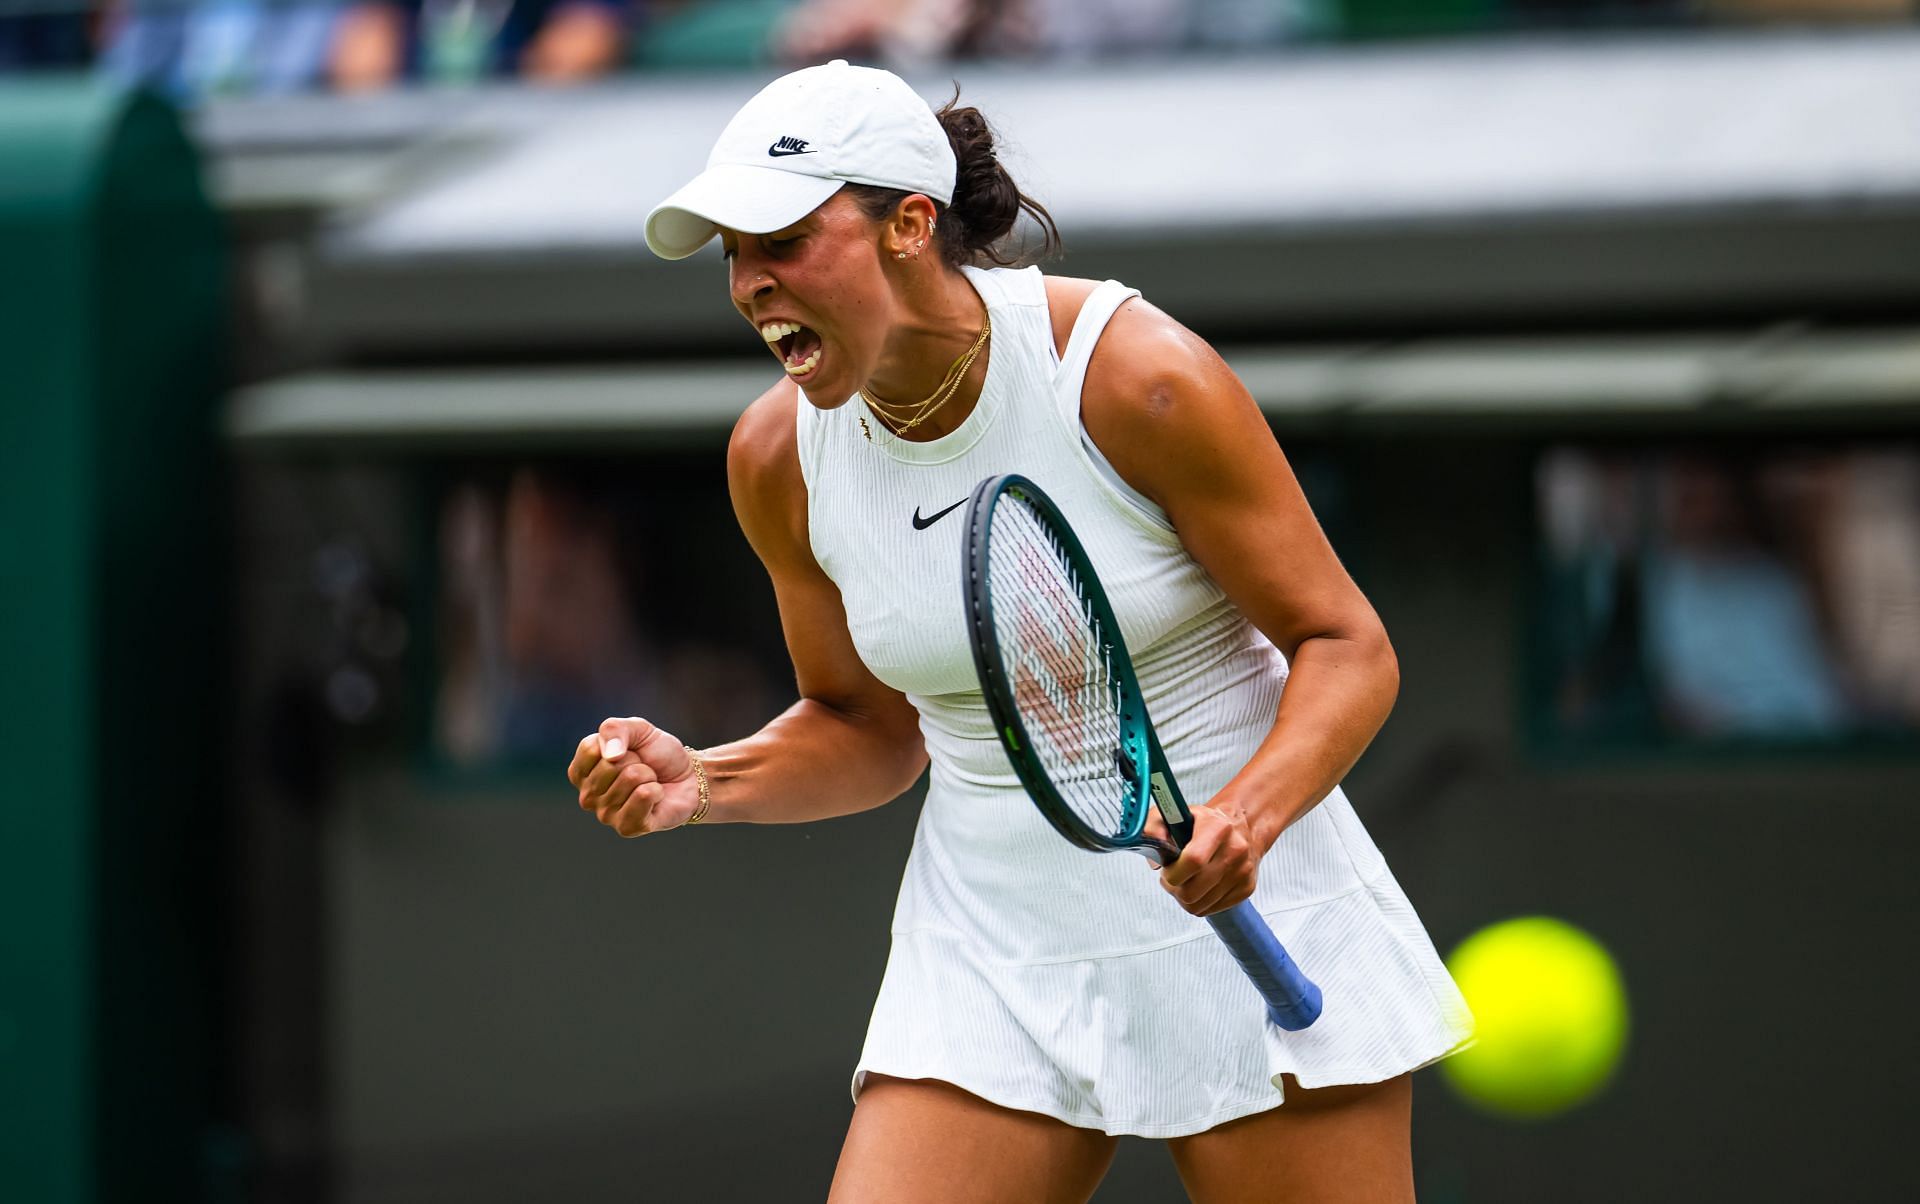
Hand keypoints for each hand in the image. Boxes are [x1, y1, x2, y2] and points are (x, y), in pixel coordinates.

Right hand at [567, 717, 699, 836]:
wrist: (689, 777)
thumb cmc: (657, 754)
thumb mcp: (637, 729)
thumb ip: (614, 729)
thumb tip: (610, 755)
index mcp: (581, 772)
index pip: (590, 749)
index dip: (617, 742)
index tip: (627, 750)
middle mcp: (588, 797)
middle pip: (611, 764)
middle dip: (636, 760)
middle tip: (643, 768)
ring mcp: (605, 815)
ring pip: (631, 778)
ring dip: (649, 775)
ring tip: (650, 782)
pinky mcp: (627, 827)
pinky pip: (643, 796)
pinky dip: (657, 790)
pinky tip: (656, 797)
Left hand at [1145, 795, 1263, 916]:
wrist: (1240, 827)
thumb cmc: (1204, 823)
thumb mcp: (1175, 814)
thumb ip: (1153, 826)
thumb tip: (1153, 850)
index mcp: (1217, 827)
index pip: (1193, 861)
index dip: (1173, 873)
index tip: (1167, 870)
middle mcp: (1235, 849)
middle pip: (1193, 891)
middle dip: (1174, 889)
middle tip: (1172, 878)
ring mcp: (1243, 871)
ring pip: (1199, 905)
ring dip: (1184, 897)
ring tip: (1184, 881)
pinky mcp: (1246, 888)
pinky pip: (1210, 910)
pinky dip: (1199, 902)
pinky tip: (1199, 886)